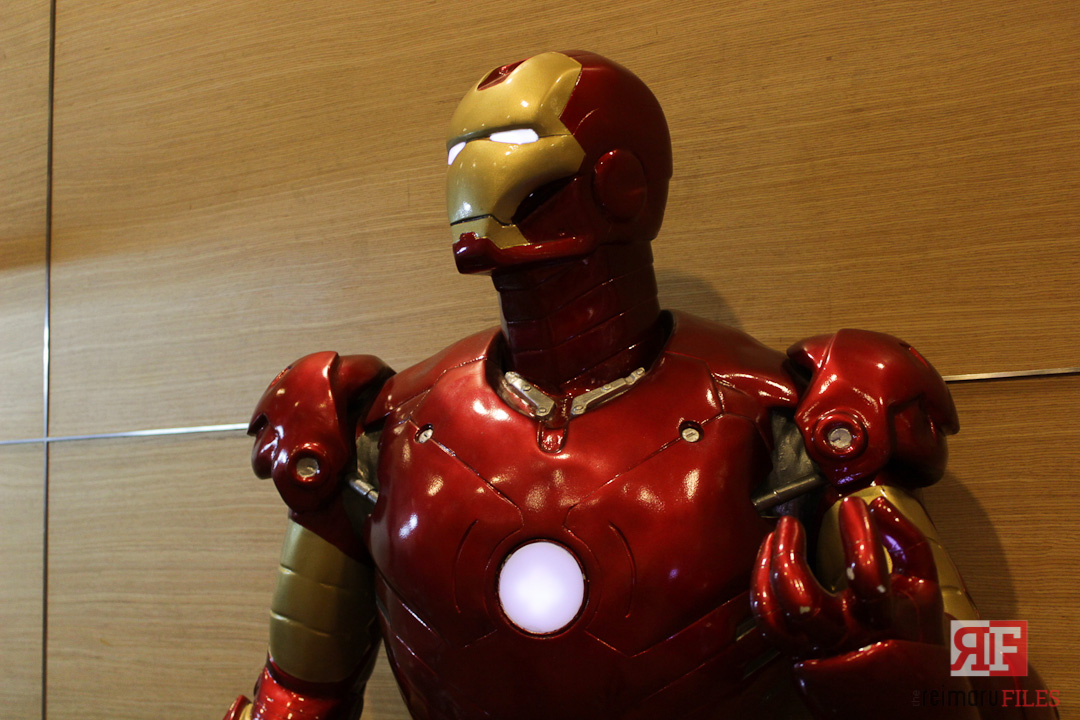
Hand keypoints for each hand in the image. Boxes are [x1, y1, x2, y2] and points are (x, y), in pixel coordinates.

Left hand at [751, 495, 943, 659]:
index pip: (866, 577)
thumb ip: (908, 541)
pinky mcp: (798, 653)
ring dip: (769, 566)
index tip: (854, 504)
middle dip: (789, 553)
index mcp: (885, 621)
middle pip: (802, 599)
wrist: (908, 696)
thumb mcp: (926, 586)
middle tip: (791, 522)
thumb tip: (878, 504)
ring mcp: (818, 647)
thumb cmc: (918, 637)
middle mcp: (846, 636)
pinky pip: (768, 623)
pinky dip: (761, 586)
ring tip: (775, 535)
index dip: (859, 534)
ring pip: (776, 612)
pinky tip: (768, 559)